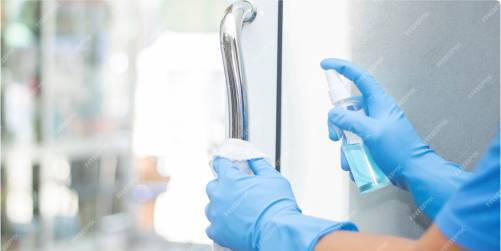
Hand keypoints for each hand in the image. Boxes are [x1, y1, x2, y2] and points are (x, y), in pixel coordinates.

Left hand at [206, 157, 355, 250]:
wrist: (278, 231)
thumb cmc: (277, 205)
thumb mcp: (272, 177)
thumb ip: (258, 164)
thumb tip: (251, 157)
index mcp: (230, 179)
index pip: (219, 163)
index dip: (225, 163)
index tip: (227, 166)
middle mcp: (219, 196)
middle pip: (212, 186)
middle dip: (223, 186)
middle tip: (237, 191)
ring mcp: (217, 215)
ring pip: (211, 207)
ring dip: (220, 207)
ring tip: (236, 211)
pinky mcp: (218, 232)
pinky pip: (211, 227)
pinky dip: (220, 225)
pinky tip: (231, 225)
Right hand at [321, 58, 469, 217]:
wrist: (416, 173)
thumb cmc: (399, 150)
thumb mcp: (371, 132)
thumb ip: (350, 121)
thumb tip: (333, 114)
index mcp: (378, 102)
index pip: (358, 77)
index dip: (341, 68)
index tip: (324, 65)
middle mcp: (375, 112)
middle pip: (347, 109)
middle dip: (337, 125)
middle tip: (335, 138)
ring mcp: (374, 127)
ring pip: (349, 130)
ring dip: (345, 147)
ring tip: (349, 162)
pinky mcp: (373, 142)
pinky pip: (355, 144)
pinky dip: (352, 155)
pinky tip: (355, 167)